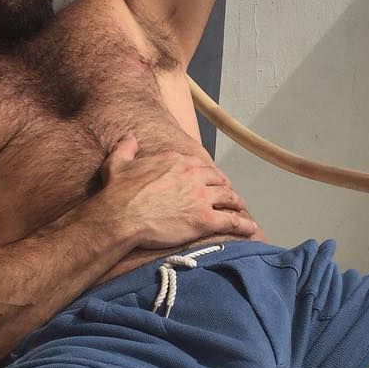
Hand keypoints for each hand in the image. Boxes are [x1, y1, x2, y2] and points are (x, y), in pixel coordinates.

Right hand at [99, 135, 258, 247]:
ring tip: (241, 210)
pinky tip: (250, 229)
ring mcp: (201, 197)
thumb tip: (130, 138)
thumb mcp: (118, 163)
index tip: (209, 181)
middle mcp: (194, 175)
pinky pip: (231, 221)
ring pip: (229, 198)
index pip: (200, 165)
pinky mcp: (205, 219)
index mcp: (177, 160)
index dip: (206, 174)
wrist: (120, 216)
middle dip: (225, 187)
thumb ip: (126, 148)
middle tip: (229, 196)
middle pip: (218, 180)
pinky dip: (243, 225)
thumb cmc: (118, 192)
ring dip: (237, 204)